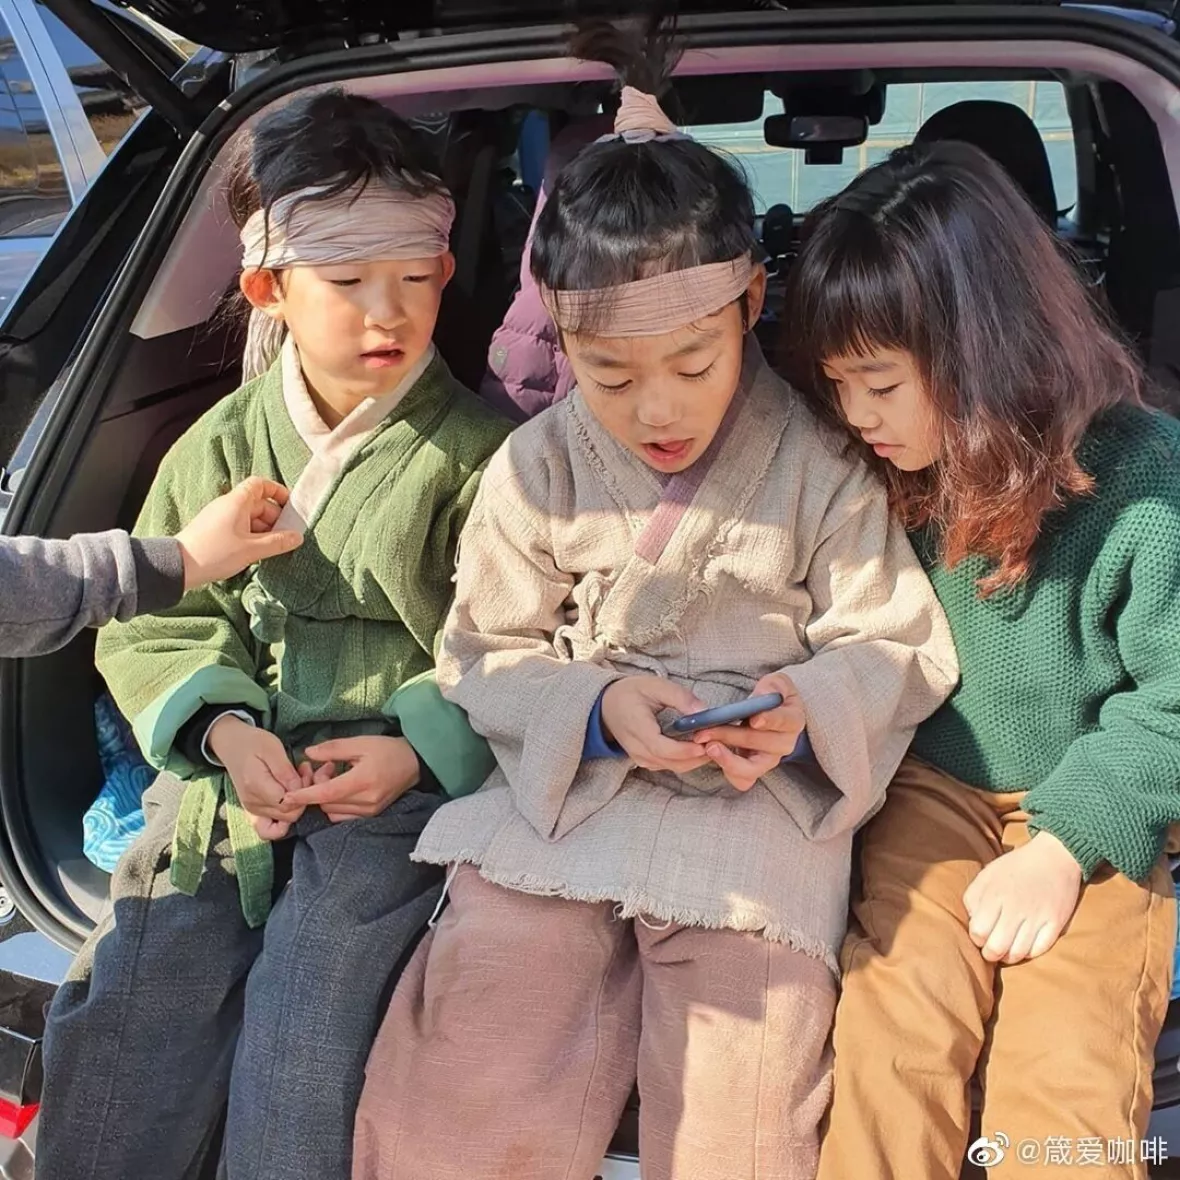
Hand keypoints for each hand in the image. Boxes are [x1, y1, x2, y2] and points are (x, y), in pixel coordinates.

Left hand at [176, 476, 302, 588]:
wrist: (178, 567)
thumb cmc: (214, 553)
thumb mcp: (252, 550)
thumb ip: (278, 542)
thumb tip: (297, 537)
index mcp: (237, 502)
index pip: (260, 484)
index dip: (277, 492)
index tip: (289, 507)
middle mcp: (227, 505)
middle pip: (258, 503)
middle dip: (274, 519)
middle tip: (285, 537)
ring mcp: (219, 518)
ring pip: (249, 517)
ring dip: (263, 530)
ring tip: (270, 549)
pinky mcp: (214, 530)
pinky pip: (239, 527)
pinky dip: (251, 536)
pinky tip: (254, 552)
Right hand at [208, 715, 303, 840]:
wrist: (231, 745)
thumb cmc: (253, 743)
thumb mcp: (272, 748)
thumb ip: (285, 772)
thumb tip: (299, 791)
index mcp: (255, 786)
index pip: (288, 803)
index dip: (303, 790)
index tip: (305, 771)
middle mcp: (253, 803)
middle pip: (289, 814)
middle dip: (303, 796)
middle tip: (304, 773)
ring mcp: (252, 810)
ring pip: (285, 820)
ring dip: (297, 803)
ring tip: (297, 782)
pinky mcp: (253, 813)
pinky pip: (271, 829)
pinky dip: (284, 820)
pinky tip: (289, 801)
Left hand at [283, 736, 420, 821]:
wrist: (413, 763)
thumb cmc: (387, 750)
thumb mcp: (361, 743)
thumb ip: (333, 749)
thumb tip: (309, 753)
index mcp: (363, 781)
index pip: (327, 793)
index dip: (305, 796)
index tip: (287, 797)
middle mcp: (367, 801)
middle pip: (327, 803)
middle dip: (318, 788)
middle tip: (327, 768)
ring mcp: (370, 811)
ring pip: (332, 812)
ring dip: (326, 798)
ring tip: (336, 776)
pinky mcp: (371, 815)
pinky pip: (342, 816)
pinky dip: (335, 805)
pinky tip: (342, 789)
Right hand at [599, 677, 712, 774]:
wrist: (606, 705)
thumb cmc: (631, 692)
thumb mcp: (655, 686)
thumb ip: (680, 697)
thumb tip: (703, 711)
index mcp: (637, 728)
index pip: (663, 748)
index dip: (686, 750)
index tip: (706, 743)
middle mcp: (637, 748)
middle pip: (671, 762)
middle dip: (697, 757)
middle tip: (718, 744)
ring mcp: (640, 758)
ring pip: (672, 767)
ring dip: (693, 760)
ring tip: (712, 744)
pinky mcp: (645, 761)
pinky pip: (668, 766)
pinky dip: (685, 760)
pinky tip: (697, 748)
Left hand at [690, 673, 806, 791]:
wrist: (768, 714)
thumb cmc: (772, 697)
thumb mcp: (776, 683)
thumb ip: (772, 686)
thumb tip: (762, 697)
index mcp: (793, 720)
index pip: (784, 721)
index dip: (770, 720)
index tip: (754, 720)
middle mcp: (785, 744)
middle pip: (760, 743)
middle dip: (732, 736)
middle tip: (708, 729)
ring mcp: (770, 760)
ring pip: (752, 768)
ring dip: (728, 759)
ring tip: (709, 746)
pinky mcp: (755, 770)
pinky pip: (742, 780)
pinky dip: (727, 771)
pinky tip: (713, 757)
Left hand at [963, 831, 1082, 963]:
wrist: (1054, 857)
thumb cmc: (1015, 867)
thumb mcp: (986, 876)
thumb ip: (973, 898)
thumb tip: (971, 923)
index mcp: (995, 895)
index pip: (978, 932)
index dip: (976, 938)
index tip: (980, 933)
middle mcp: (1016, 908)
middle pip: (996, 948)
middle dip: (990, 953)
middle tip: (991, 947)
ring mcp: (1037, 917)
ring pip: (1018, 954)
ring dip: (1009, 956)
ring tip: (1007, 948)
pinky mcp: (1056, 923)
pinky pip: (1040, 950)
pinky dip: (1029, 953)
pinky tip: (1024, 944)